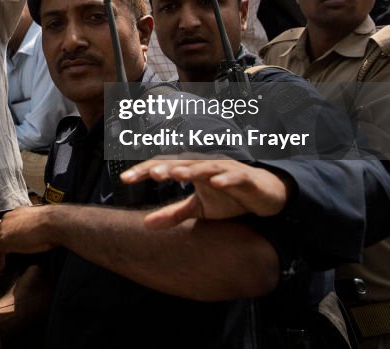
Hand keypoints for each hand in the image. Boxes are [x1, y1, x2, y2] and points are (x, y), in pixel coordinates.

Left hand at [0, 206, 55, 276]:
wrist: (55, 222)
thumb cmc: (55, 224)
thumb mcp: (42, 226)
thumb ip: (36, 230)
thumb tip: (39, 239)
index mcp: (18, 214)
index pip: (5, 229)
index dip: (3, 242)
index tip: (5, 253)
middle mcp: (8, 219)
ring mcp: (4, 229)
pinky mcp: (2, 240)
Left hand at [122, 158, 290, 228]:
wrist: (265, 196)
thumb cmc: (229, 198)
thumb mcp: (199, 209)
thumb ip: (173, 214)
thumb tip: (145, 225)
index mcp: (191, 170)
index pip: (164, 167)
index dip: (144, 171)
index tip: (124, 179)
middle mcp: (205, 166)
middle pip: (181, 163)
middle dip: (166, 168)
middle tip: (150, 174)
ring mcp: (225, 169)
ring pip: (206, 166)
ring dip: (192, 170)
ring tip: (177, 175)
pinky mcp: (245, 178)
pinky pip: (234, 176)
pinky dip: (226, 178)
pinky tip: (216, 183)